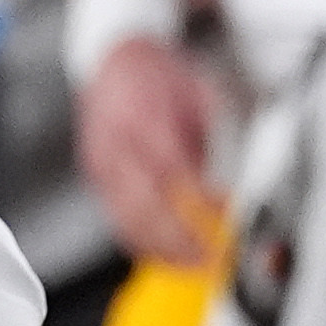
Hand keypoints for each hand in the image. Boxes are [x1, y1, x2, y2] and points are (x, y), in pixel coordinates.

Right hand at [81, 33, 228, 267]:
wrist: (116, 59)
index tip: (225, 220)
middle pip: (143, 204)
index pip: (172, 169)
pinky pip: (118, 219)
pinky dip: (144, 243)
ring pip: (127, 220)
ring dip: (163, 251)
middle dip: (179, 240)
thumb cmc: (162, 77)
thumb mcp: (202, 93)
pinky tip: (170, 255)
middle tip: (212, 260)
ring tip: (196, 267)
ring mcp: (102, 164)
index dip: (198, 201)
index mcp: (144, 117)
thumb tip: (229, 187)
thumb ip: (217, 138)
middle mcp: (116, 144)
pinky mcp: (96, 177)